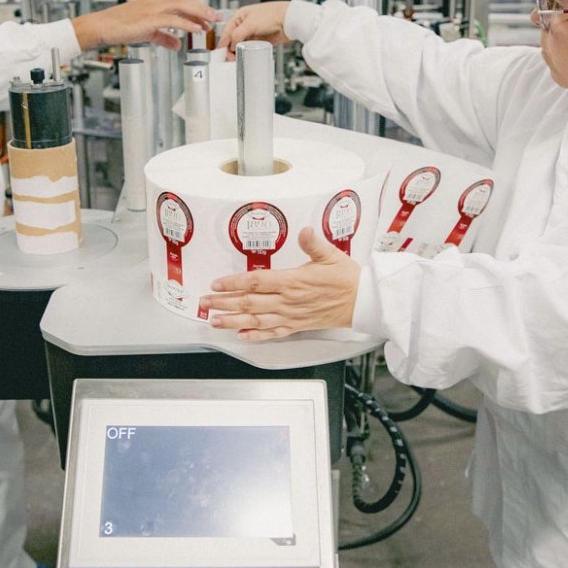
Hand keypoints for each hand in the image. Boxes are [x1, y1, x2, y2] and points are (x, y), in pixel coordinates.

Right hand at [72, 0, 220, 50]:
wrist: (100, 27)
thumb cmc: (118, 28)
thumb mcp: (146, 33)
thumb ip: (164, 37)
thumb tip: (177, 44)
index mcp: (154, 3)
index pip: (181, 1)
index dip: (197, 8)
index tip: (208, 16)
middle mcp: (155, 2)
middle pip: (185, 0)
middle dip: (203, 8)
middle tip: (217, 16)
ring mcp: (152, 9)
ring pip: (182, 6)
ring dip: (199, 13)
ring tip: (212, 21)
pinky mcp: (149, 19)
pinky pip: (172, 20)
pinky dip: (187, 24)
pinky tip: (197, 29)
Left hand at [200, 227, 359, 339]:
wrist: (363, 302)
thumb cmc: (347, 279)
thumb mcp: (331, 255)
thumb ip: (314, 244)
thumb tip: (305, 231)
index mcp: (293, 281)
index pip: (256, 281)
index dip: (233, 283)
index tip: (217, 284)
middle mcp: (288, 301)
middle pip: (249, 302)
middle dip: (223, 303)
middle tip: (204, 303)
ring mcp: (291, 316)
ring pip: (256, 320)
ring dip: (232, 321)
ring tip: (214, 321)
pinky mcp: (297, 326)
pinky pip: (272, 332)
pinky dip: (255, 335)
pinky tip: (242, 336)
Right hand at [216, 1, 291, 56]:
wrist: (289, 21)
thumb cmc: (272, 15)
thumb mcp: (250, 24)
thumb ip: (238, 35)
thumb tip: (231, 45)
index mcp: (240, 17)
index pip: (227, 31)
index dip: (223, 42)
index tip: (220, 52)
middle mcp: (246, 25)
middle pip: (233, 40)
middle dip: (230, 49)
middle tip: (230, 59)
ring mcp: (253, 33)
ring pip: (241, 45)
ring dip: (238, 52)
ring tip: (236, 60)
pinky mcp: (261, 41)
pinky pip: (250, 49)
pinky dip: (247, 54)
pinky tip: (245, 57)